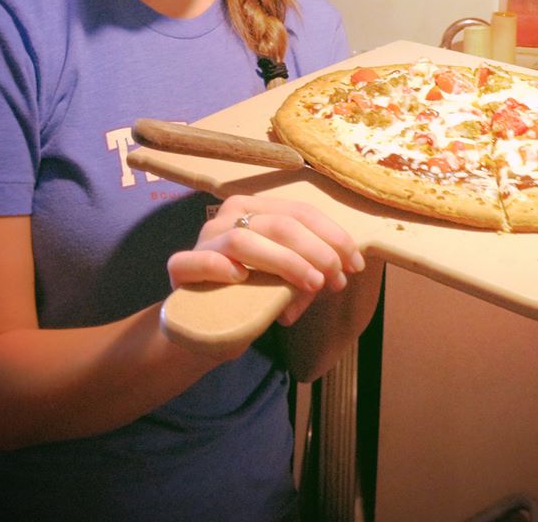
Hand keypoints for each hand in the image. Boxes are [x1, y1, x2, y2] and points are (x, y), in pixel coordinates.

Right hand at [166, 195, 365, 324]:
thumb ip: (308, 271)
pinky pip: (201, 260)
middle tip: (337, 278)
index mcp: (255, 209)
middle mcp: (227, 216)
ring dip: (286, 261)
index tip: (356, 263)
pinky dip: (222, 266)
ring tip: (312, 283)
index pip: (299, 212)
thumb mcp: (286, 282)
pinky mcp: (181, 268)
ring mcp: (202, 240)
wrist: (202, 328)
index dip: (332, 235)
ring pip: (245, 239)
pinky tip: (243, 278)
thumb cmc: (249, 298)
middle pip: (279, 224)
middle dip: (317, 250)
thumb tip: (341, 273)